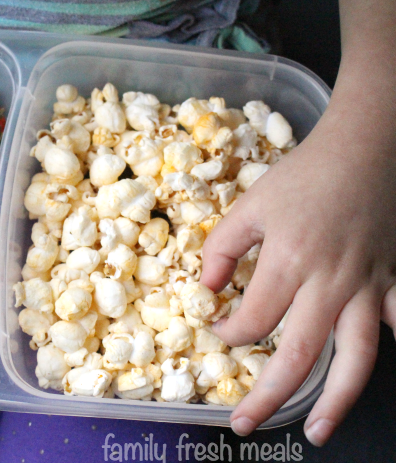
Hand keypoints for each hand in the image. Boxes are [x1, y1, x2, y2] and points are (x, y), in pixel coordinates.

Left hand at [200, 94, 395, 445]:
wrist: (367, 148)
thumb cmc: (304, 175)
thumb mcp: (249, 204)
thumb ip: (220, 248)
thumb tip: (204, 288)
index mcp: (289, 263)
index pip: (252, 322)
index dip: (227, 334)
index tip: (217, 331)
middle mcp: (331, 285)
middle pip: (300, 356)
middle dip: (268, 397)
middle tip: (244, 426)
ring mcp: (368, 288)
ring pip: (358, 359)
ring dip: (338, 402)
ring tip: (319, 433)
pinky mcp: (393, 282)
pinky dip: (394, 344)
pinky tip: (374, 372)